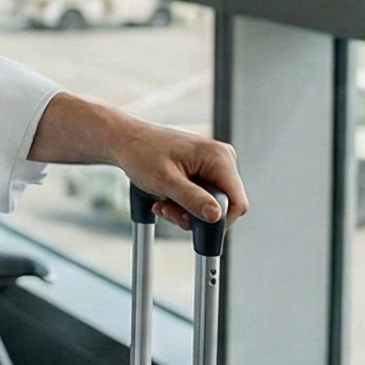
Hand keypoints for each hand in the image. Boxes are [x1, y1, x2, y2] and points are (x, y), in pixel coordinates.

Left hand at [31, 94, 248, 230]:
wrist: (126, 141)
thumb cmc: (141, 153)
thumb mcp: (165, 181)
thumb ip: (192, 199)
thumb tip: (216, 216)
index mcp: (219, 157)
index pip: (238, 203)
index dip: (218, 220)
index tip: (190, 223)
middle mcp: (223, 159)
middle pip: (225, 206)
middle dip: (196, 216)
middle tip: (169, 211)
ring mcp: (215, 164)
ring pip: (212, 205)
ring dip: (187, 212)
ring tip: (163, 204)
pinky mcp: (205, 170)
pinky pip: (204, 197)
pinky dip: (185, 204)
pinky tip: (167, 199)